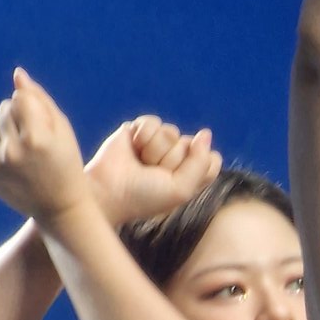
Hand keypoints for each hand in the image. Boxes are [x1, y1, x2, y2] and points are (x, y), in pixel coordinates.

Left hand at [0, 69, 88, 224]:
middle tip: (38, 140)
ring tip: (28, 152)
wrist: (61, 209)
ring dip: (9, 133)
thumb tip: (17, 75)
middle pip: (4, 109)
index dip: (34, 108)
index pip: (19, 99)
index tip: (45, 127)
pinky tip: (18, 164)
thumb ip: (40, 99)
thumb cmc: (67, 164)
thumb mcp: (63, 129)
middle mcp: (13, 151)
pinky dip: (1, 149)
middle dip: (20, 118)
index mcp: (36, 138)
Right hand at [86, 115, 220, 227]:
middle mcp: (177, 157)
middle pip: (191, 144)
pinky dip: (143, 136)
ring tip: (141, 162)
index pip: (212, 159)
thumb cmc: (144, 196)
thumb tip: (205, 133)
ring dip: (155, 150)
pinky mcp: (141, 130)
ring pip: (172, 132)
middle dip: (171, 160)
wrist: (108, 190)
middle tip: (152, 173)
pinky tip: (133, 148)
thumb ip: (201, 163)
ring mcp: (159, 143)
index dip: (197, 166)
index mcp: (191, 175)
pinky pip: (154, 122)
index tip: (178, 180)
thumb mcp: (181, 189)